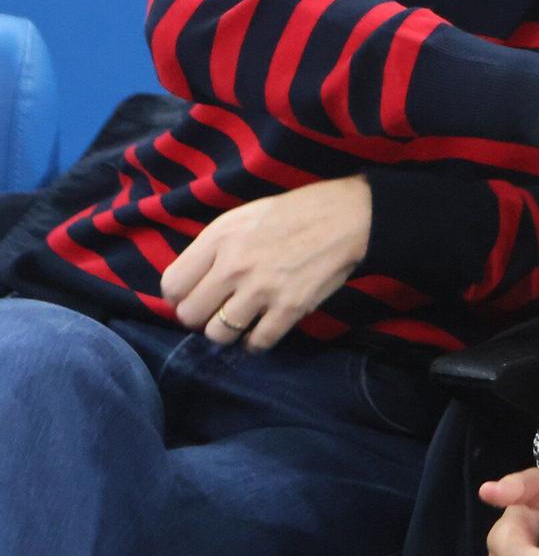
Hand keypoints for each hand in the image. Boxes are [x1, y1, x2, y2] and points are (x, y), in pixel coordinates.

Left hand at [161, 176, 370, 350]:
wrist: (349, 216)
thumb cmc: (296, 212)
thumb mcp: (243, 216)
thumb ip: (214, 247)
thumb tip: (193, 281)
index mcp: (219, 238)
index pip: (172, 285)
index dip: (180, 296)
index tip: (194, 295)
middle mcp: (234, 266)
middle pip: (190, 315)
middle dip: (201, 316)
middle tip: (218, 309)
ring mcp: (262, 290)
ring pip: (218, 334)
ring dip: (227, 331)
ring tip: (241, 321)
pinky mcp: (290, 308)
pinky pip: (257, 342)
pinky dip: (256, 343)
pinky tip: (262, 331)